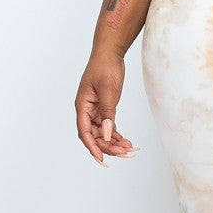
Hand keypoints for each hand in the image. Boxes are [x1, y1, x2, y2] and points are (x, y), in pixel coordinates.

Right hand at [75, 50, 138, 167]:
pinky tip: (126, 142)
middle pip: (94, 135)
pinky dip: (116, 134)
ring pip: (102, 132)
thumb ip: (107, 112)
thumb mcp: (108, 90)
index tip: (101, 158)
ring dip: (114, 143)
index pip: (84, 131)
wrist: (110, 53)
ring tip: (129, 150)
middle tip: (124, 154)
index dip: (92, 146)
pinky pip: (109, 126)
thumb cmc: (105, 67)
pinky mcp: (105, 108)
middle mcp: (87, 110)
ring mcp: (96, 110)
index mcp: (82, 105)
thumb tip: (108, 133)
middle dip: (108, 147)